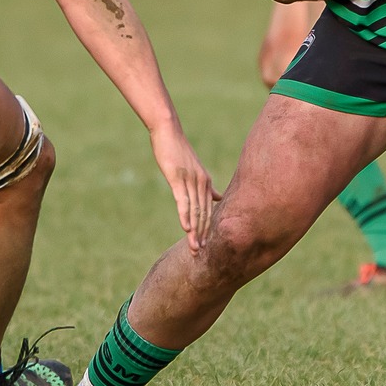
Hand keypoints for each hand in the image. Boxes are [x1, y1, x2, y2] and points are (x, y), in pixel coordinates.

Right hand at [147, 123, 219, 252]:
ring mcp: (190, 180)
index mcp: (206, 182)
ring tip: (195, 248)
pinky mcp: (177, 177)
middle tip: (202, 255)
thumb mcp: (194, 169)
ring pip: (195, 210)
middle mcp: (202, 183)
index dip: (208, 229)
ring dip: (195, 231)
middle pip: (204, 214)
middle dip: (203, 235)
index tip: (207, 246)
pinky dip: (185, 215)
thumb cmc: (178, 150)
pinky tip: (186, 228)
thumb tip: (217, 198)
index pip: (209, 211)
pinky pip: (183, 199)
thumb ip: (206, 186)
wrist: (168, 131)